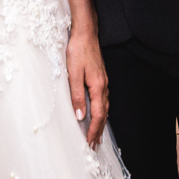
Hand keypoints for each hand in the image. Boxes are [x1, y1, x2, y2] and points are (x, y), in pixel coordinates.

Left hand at [66, 29, 108, 147]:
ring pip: (104, 107)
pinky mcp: (100, 78)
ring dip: (100, 122)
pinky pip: (103, 100)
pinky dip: (101, 111)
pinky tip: (97, 113)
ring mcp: (103, 82)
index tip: (89, 142)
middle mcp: (103, 86)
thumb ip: (76, 96)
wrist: (85, 34)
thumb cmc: (78, 51)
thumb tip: (79, 116)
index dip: (93, 130)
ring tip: (96, 134)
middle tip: (94, 145)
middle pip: (103, 114)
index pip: (98, 115)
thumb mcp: (73, 74)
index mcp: (98, 87)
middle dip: (99, 130)